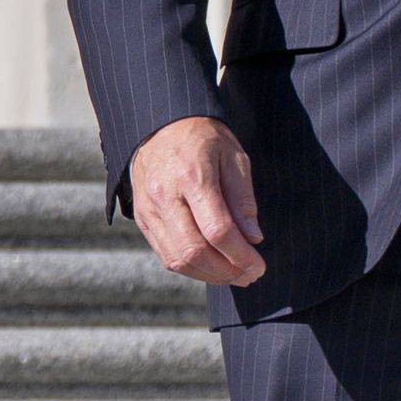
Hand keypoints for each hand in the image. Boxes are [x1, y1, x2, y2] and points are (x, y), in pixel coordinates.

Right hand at [129, 115, 266, 286]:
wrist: (161, 124)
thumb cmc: (204, 139)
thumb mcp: (234, 157)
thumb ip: (243, 198)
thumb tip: (253, 238)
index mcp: (191, 176)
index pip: (217, 230)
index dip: (240, 255)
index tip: (259, 266)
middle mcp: (164, 195)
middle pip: (194, 249)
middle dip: (226, 270)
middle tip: (249, 275)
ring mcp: (148, 208)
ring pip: (177, 258)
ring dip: (209, 275)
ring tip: (233, 274)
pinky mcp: (141, 217)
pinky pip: (165, 254)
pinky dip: (190, 268)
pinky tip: (210, 266)